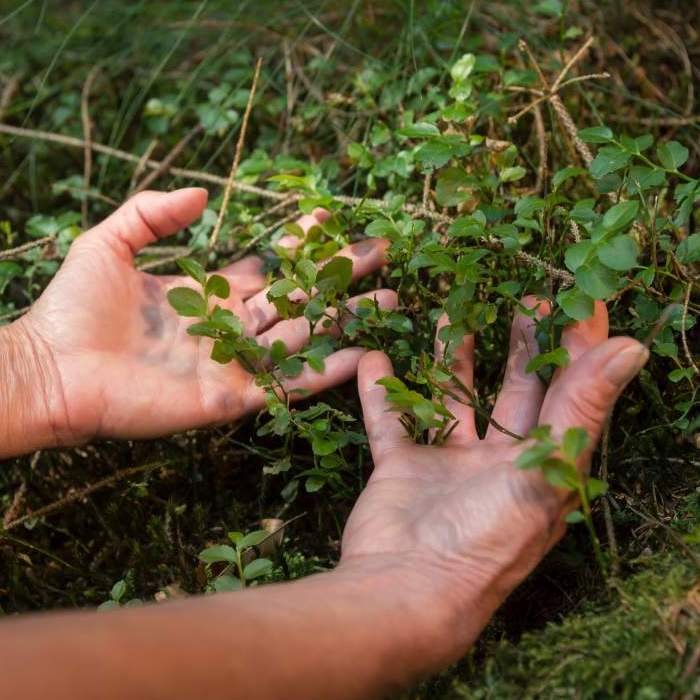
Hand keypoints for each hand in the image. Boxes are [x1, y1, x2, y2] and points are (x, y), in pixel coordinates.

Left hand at [3, 188, 392, 453]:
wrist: (52, 369)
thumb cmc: (72, 308)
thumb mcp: (109, 243)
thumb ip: (153, 214)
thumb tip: (200, 191)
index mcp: (209, 292)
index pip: (269, 266)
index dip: (299, 242)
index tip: (329, 217)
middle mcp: (231, 327)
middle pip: (299, 297)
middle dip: (340, 276)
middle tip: (382, 253)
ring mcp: (236, 363)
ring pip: (305, 338)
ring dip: (347, 321)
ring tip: (391, 301)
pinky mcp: (232, 398)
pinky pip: (288, 384)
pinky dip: (328, 372)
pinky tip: (364, 355)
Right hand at [339, 297, 647, 662]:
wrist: (406, 588)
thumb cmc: (486, 538)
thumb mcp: (544, 471)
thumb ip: (584, 407)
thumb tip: (633, 347)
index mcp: (541, 465)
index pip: (571, 395)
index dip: (580, 349)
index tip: (582, 301)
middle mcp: (498, 462)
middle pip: (515, 392)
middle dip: (522, 346)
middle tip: (526, 301)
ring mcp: (447, 463)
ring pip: (452, 397)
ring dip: (451, 358)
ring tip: (453, 313)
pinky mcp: (401, 466)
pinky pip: (391, 419)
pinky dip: (381, 391)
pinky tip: (373, 359)